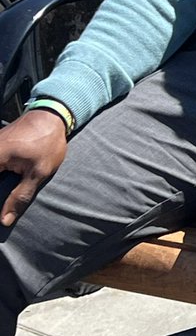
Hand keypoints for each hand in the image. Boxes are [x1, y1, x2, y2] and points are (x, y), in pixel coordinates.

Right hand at [0, 109, 68, 226]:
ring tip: (7, 198)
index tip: (0, 214)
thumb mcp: (38, 172)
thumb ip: (20, 197)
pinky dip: (2, 174)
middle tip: (6, 210)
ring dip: (2, 184)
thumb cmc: (46, 142)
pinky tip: (7, 183)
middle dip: (0, 194)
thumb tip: (5, 220)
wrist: (52, 115)